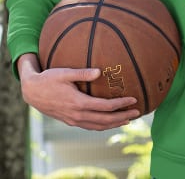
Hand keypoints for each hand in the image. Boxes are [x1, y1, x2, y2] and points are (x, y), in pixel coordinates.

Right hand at [18, 53, 139, 130]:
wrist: (31, 92)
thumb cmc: (48, 79)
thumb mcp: (64, 73)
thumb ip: (82, 73)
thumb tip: (99, 72)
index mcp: (78, 103)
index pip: (105, 107)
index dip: (121, 104)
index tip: (134, 100)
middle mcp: (77, 114)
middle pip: (105, 120)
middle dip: (122, 117)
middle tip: (138, 112)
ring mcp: (73, 120)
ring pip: (98, 126)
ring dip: (114, 124)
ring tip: (128, 120)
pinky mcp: (70, 120)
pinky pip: (90, 126)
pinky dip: (103, 126)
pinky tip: (110, 122)